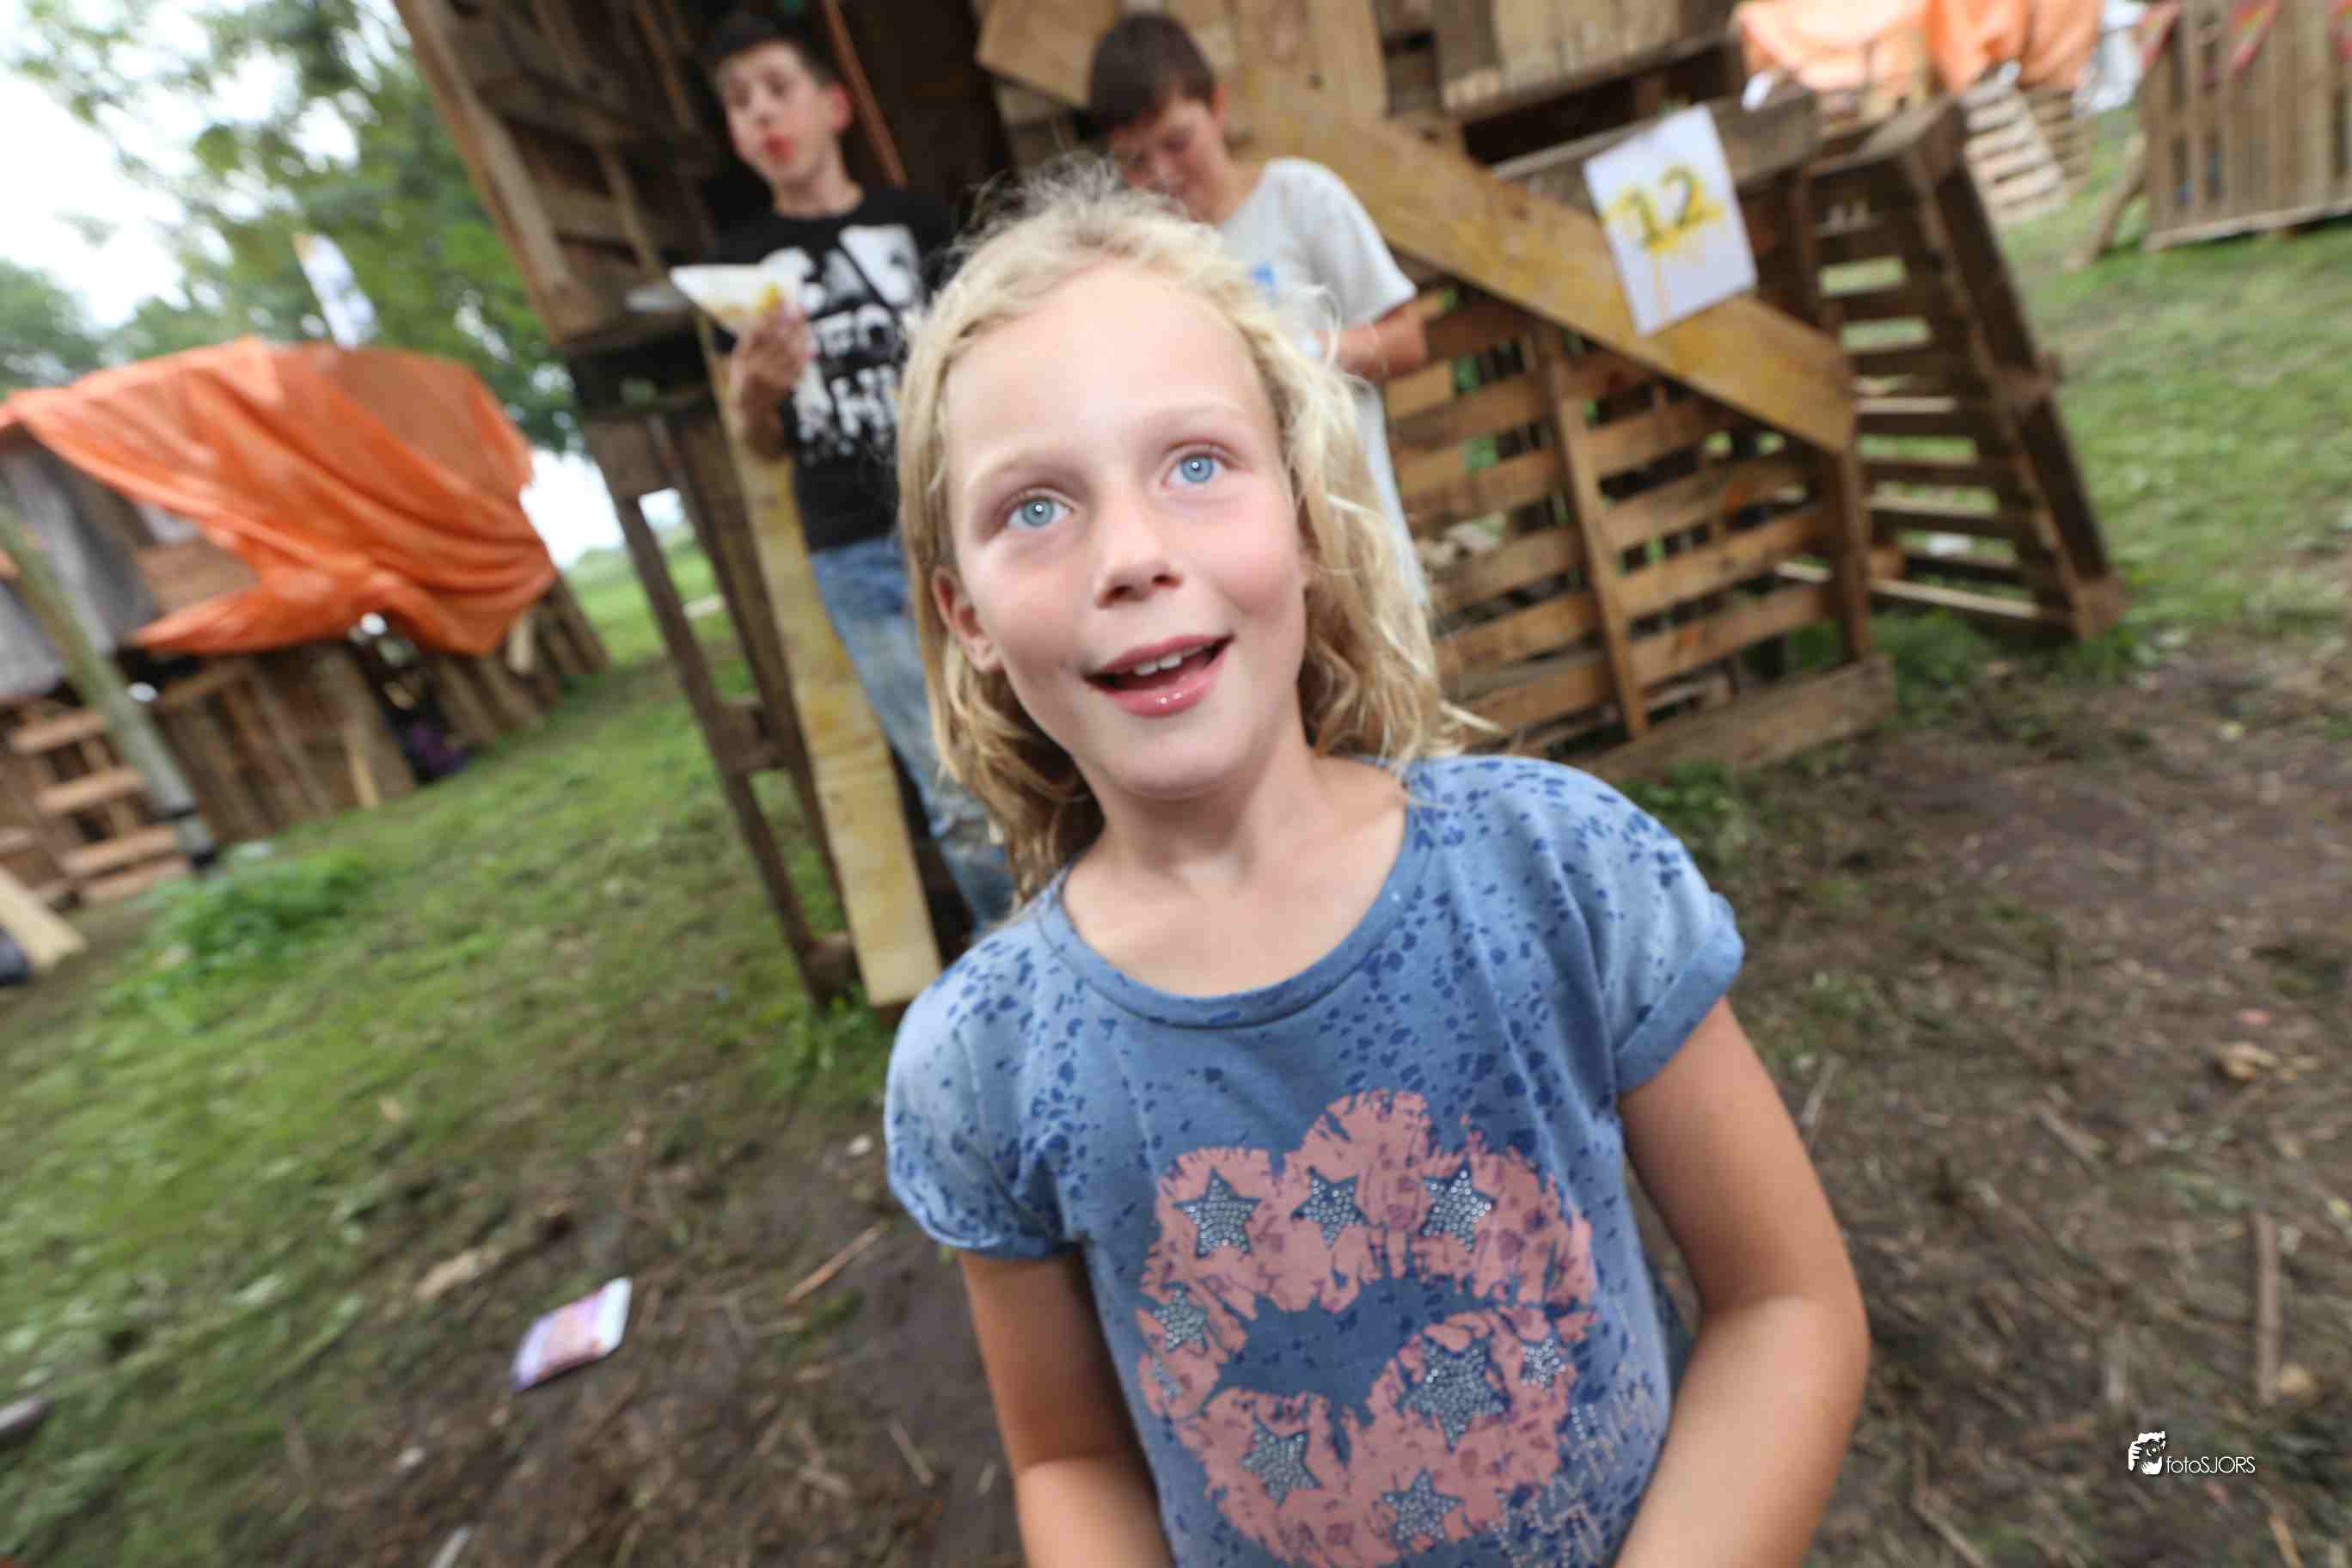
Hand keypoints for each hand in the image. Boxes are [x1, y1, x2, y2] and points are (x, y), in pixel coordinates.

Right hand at [728, 297, 813, 420]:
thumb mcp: (738, 360)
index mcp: (744, 361)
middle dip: (789, 320)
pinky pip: (799, 365)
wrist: (751, 410)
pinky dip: (805, 351)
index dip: (771, 315)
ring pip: (792, 350)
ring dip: (800, 332)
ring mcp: (773, 379)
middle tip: (797, 305)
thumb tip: (760, 314)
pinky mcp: (786, 386)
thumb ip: (748, 339)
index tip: (779, 301)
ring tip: (802, 316)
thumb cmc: (744, 379)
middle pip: (779, 339)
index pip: (760, 331)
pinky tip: (809, 341)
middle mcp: (758, 369)